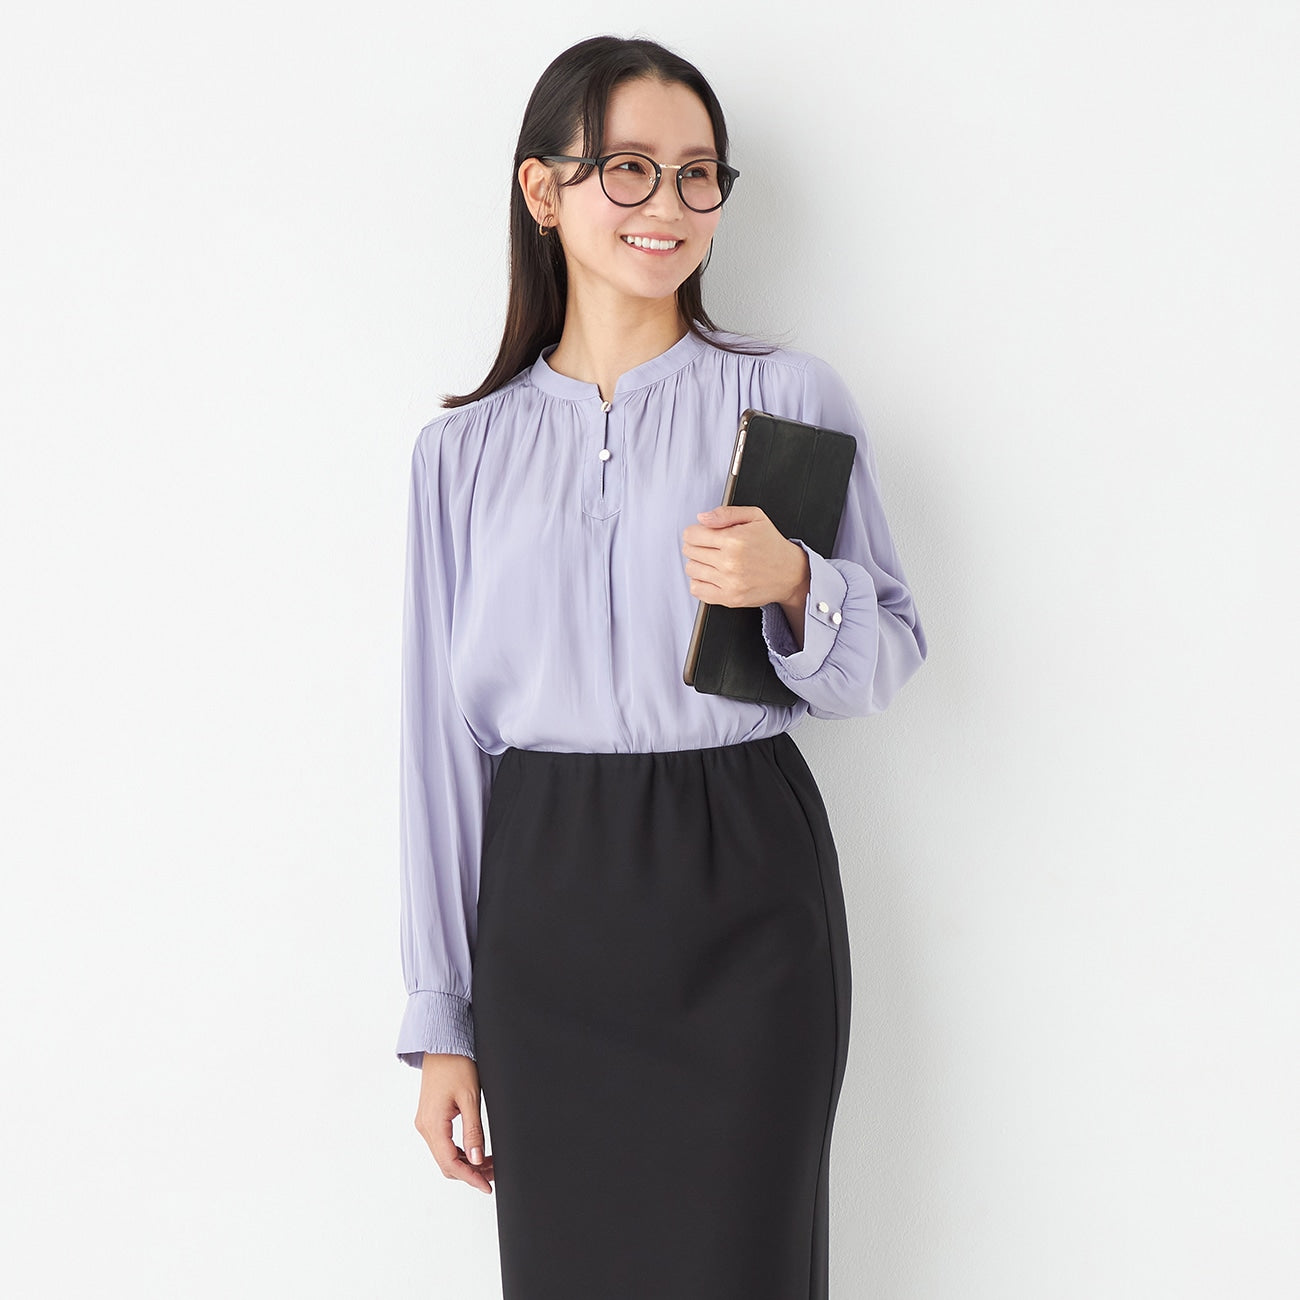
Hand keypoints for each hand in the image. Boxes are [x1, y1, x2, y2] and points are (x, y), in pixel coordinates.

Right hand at [414, 1052, 493, 1195]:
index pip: (450, 1163)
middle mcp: (424, 1127)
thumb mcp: (469, 1098)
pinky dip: (459, 1152)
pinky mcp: (429, 1118)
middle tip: (494, 1173)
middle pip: (446, 1163)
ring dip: (466, 1163)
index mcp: (433, 1124)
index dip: (470, 1178)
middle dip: (471, 1172)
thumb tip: (477, 1159)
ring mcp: (425, 1123)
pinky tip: (476, 1150)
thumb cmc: (456, 1064)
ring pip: (444, 1155)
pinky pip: (442, 1144)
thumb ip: (473, 1131)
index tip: (487, 1186)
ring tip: (489, 1163)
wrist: (442, 1044)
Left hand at [681, 505, 809, 608]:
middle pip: (689, 551)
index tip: (704, 533)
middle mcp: (730, 562)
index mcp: (734, 540)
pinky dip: (700, 582)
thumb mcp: (755, 517)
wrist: (790, 573)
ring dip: (698, 563)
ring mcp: (729, 583)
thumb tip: (702, 518)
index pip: (692, 535)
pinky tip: (713, 575)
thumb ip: (726, 513)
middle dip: (697, 545)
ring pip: (691, 569)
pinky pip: (697, 590)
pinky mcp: (729, 598)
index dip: (696, 531)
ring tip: (714, 560)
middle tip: (712, 546)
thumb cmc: (772, 544)